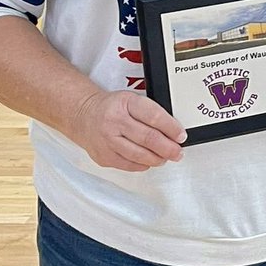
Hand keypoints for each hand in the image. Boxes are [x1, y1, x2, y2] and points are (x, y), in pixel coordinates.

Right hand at [70, 90, 185, 171]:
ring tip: (167, 157)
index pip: (154, 116)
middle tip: (178, 152)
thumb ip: (151, 113)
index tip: (181, 135)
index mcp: (125, 103)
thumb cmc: (113, 108)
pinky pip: (129, 165)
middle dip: (168, 148)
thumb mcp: (132, 100)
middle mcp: (114, 121)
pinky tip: (150, 161)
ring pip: (139, 155)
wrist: (83, 116)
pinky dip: (143, 164)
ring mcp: (107, 141)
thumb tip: (174, 131)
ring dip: (158, 158)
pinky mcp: (104, 157)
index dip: (171, 128)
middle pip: (148, 138)